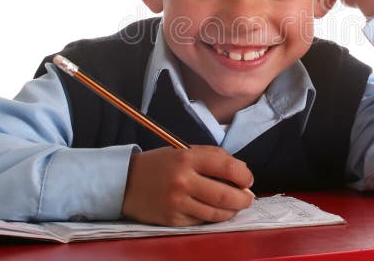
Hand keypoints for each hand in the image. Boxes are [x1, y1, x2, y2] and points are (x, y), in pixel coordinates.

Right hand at [121, 145, 253, 225]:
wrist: (126, 183)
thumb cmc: (161, 165)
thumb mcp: (184, 151)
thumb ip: (213, 157)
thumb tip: (242, 171)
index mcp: (188, 158)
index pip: (227, 167)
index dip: (244, 175)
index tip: (248, 179)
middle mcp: (183, 181)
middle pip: (226, 195)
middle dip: (244, 199)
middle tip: (248, 198)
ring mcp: (178, 203)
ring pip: (217, 213)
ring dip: (231, 211)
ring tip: (234, 205)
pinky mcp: (173, 220)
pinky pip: (202, 220)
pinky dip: (212, 216)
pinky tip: (213, 210)